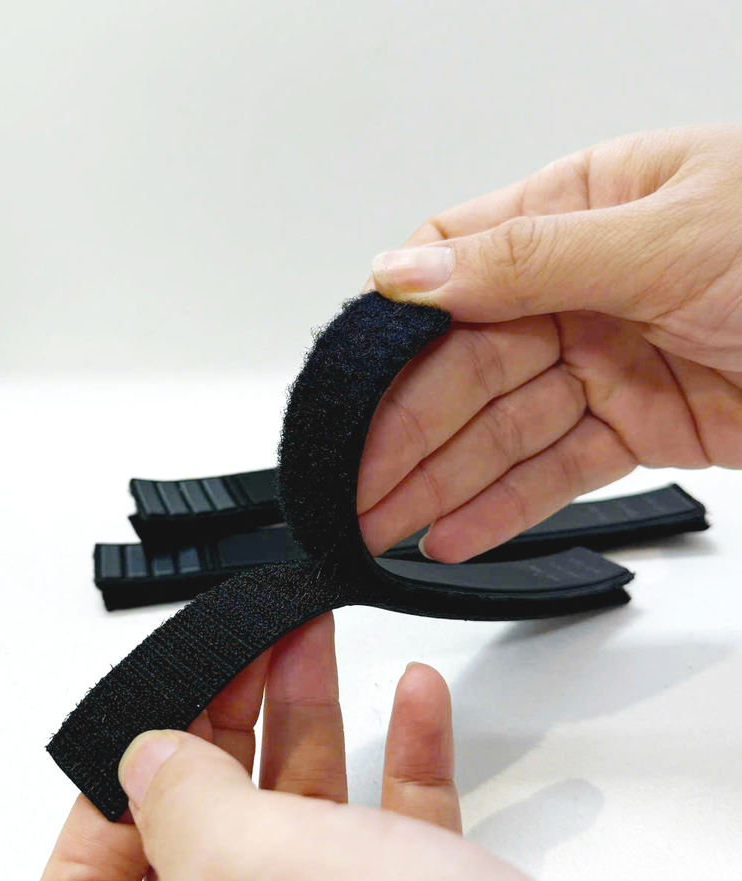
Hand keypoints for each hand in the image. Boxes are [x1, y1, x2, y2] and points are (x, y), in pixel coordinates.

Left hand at [28, 614, 631, 880]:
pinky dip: (401, 757)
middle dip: (224, 722)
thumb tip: (139, 759)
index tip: (150, 725)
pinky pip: (387, 830)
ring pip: (297, 818)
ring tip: (316, 637)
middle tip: (247, 649)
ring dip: (311, 718)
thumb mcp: (255, 875)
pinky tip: (417, 698)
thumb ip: (178, 808)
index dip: (101, 802)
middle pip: (200, 830)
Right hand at [359, 124, 741, 562]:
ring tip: (381, 528)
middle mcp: (583, 286)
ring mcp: (610, 361)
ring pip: (502, 429)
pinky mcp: (643, 426)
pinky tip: (452, 536)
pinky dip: (504, 509)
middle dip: (404, 433)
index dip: (394, 329)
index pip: (454, 267)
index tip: (346, 388)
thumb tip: (406, 271)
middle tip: (352, 489)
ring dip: (439, 484)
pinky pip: (556, 471)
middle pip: (465, 366)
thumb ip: (528, 257)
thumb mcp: (670, 234)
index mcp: (581, 209)